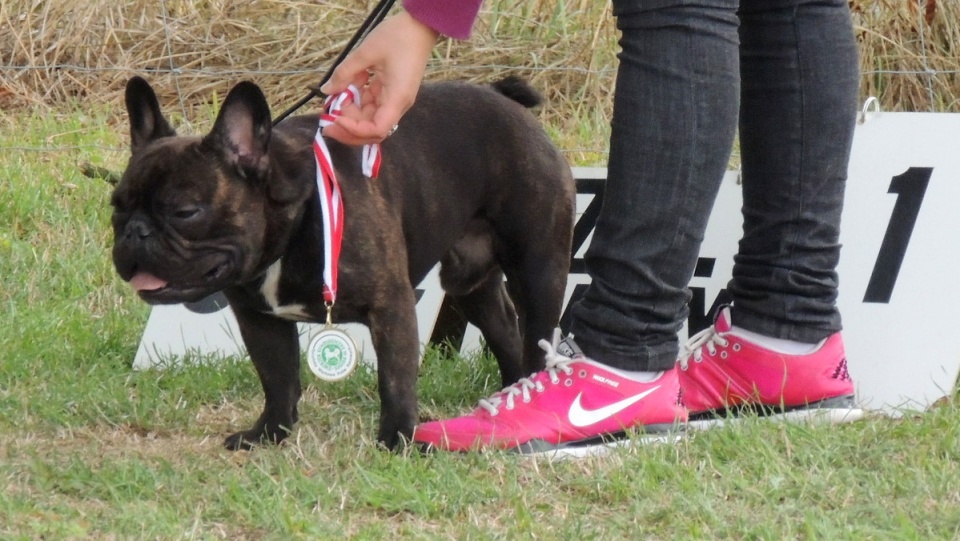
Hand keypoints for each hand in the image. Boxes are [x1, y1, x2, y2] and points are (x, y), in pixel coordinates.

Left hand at [319, 12, 438, 145]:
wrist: (420, 27)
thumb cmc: (398, 37)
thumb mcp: (366, 52)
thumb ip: (345, 73)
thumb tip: (328, 90)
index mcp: (396, 98)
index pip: (377, 129)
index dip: (354, 129)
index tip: (336, 118)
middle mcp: (398, 104)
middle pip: (372, 129)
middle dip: (348, 127)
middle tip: (326, 121)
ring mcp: (395, 99)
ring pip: (370, 118)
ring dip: (351, 112)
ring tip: (336, 96)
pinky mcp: (391, 93)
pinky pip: (372, 104)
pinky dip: (358, 99)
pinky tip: (351, 84)